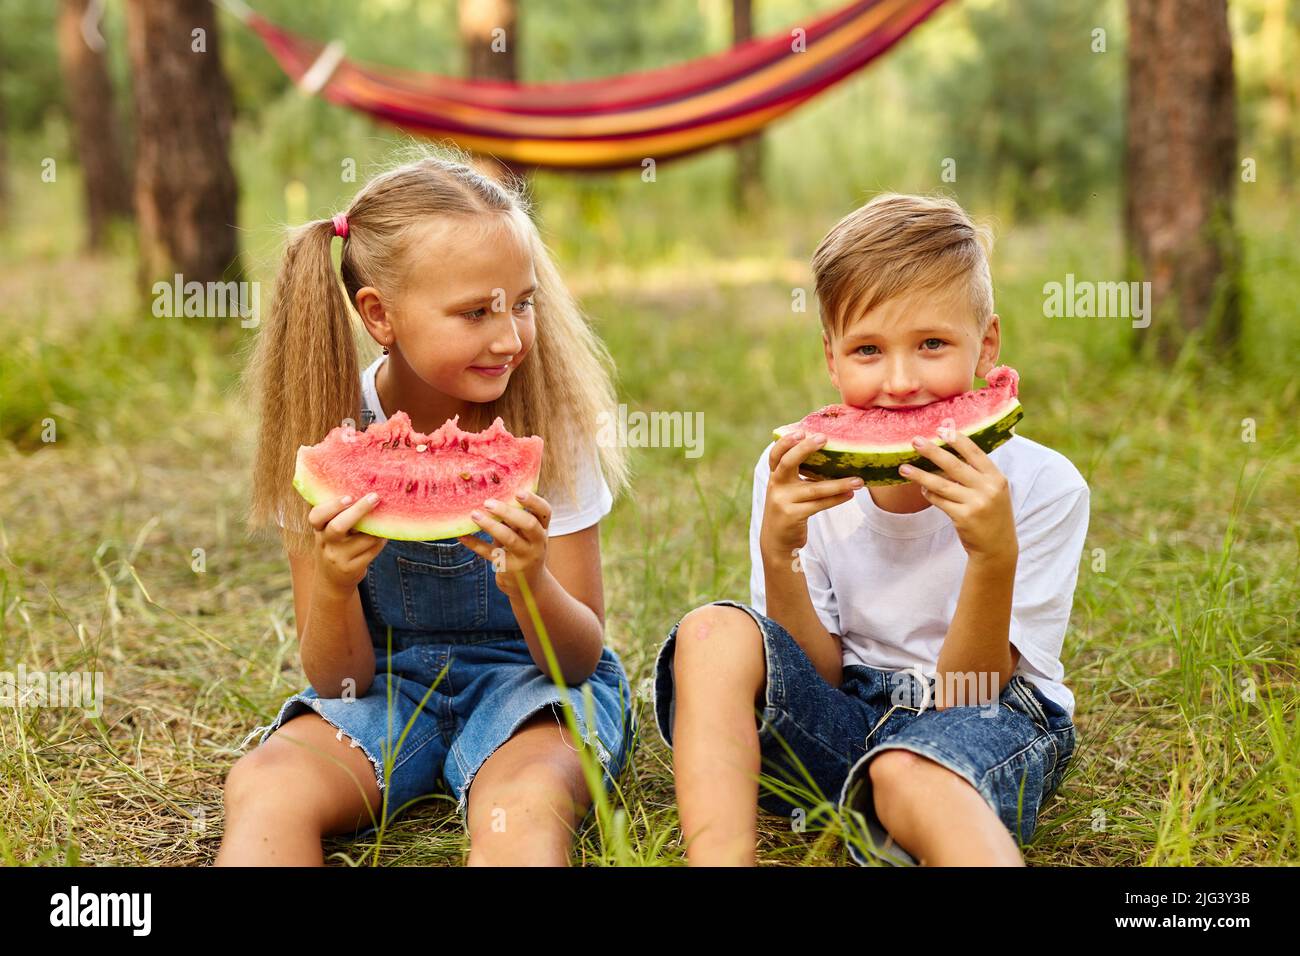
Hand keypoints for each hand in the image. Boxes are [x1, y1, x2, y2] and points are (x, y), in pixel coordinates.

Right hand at [308, 492, 387, 595]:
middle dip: (358, 510)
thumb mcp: (328, 532)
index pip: (316, 516)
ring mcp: (338, 558)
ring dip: (377, 527)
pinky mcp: (352, 569)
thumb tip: (364, 487)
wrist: (331, 581)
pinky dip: (380, 541)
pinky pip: (372, 550)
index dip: (332, 506)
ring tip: (385, 517)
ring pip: (363, 539)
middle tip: (374, 497)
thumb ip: (339, 514)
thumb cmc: (334, 546)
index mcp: (319, 530)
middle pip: (338, 527)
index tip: (349, 496)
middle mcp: (326, 543)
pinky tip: (384, 534)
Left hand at [457, 490, 551, 595]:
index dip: (533, 501)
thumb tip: (491, 497)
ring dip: (490, 525)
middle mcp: (537, 543)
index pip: (544, 511)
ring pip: (509, 539)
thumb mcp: (526, 536)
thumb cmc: (524, 551)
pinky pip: (490, 553)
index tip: (518, 492)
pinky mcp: (508, 568)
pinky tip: (461, 536)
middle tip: (488, 503)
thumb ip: (516, 519)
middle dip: (508, 512)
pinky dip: (475, 544)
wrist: (530, 586)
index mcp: (542, 530)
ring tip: (474, 515)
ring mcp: (524, 557)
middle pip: (529, 524)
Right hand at [760, 430, 863, 557]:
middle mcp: (776, 486)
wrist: (776, 541)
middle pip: (788, 463)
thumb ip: (798, 475)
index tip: (801, 431)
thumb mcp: (787, 490)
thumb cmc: (789, 509)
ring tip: (858, 480)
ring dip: (838, 483)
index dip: (786, 442)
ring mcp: (783, 502)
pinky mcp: (792, 516)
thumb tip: (830, 455)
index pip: (776, 455)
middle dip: (805, 449)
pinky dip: (836, 499)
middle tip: (824, 439)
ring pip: (813, 488)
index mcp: (775, 477)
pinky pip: (819, 504)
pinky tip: (850, 494)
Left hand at [900, 429, 1016, 563]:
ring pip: (941, 484)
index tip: (940, 429)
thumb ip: (977, 474)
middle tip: (915, 441)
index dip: (957, 440)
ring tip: (903, 468)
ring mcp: (975, 504)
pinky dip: (928, 494)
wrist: (997, 547)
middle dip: (932, 452)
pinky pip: (939, 501)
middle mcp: (988, 489)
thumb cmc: (992, 514)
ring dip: (920, 475)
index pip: (975, 453)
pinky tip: (921, 489)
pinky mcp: (963, 518)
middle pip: (954, 465)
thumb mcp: (993, 491)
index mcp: (996, 478)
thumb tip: (947, 452)